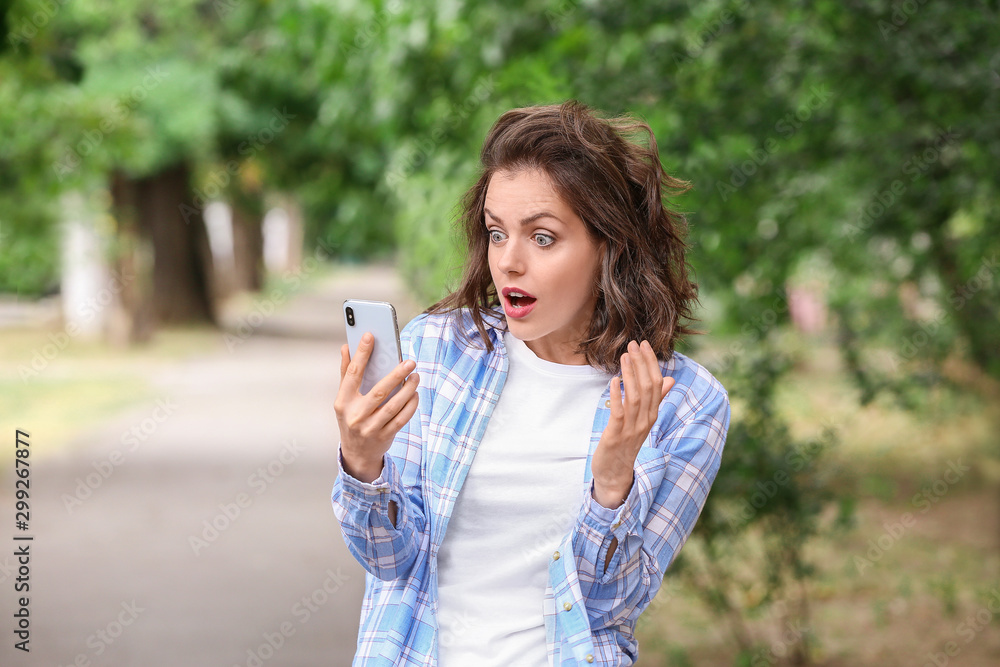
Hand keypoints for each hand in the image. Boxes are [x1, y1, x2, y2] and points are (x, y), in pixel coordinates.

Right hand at [335, 332, 419, 482]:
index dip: (361, 354)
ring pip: (393, 405)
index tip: (370, 336)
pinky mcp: (384, 436)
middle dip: (396, 374)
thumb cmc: (351, 418)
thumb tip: (346, 347)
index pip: (353, 373)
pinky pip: (401, 419)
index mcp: (343, 401)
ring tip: (416, 376)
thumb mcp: (344, 398)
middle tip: (409, 362)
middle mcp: (355, 415)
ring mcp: (370, 428)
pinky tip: (415, 394)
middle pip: (379, 391)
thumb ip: (346, 373)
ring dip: (408, 390)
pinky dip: (411, 406)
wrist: (356, 453)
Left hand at [591, 340, 674, 507]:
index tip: (644, 344)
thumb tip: (670, 380)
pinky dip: (617, 395)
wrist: (615, 475)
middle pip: (648, 387)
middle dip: (641, 364)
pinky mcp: (616, 436)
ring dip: (630, 375)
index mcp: (652, 415)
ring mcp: (631, 429)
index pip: (657, 384)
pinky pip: (619, 413)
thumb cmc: (626, 444)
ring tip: (624, 356)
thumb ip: (655, 400)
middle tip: (633, 344)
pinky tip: (614, 381)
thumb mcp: (643, 420)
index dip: (651, 363)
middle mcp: (645, 421)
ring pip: (635, 397)